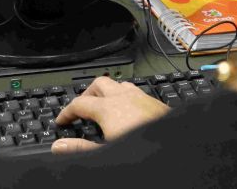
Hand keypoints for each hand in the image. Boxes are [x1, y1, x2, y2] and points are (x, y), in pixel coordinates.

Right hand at [52, 76, 169, 153]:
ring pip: (119, 84)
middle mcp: (124, 97)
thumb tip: (59, 147)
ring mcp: (141, 97)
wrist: (176, 145)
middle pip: (99, 84)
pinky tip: (128, 111)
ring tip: (102, 107)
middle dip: (87, 94)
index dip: (67, 112)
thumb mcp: (106, 152)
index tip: (62, 121)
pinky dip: (125, 96)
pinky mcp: (155, 102)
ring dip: (107, 92)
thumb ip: (81, 149)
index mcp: (109, 108)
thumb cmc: (143, 150)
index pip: (80, 103)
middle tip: (80, 110)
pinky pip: (135, 91)